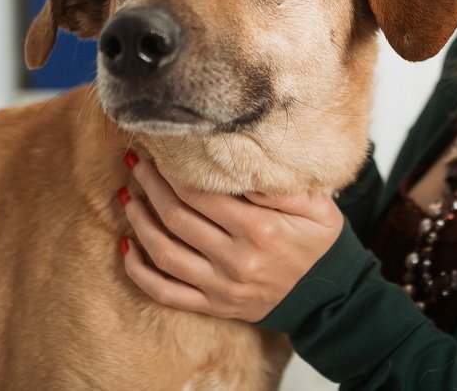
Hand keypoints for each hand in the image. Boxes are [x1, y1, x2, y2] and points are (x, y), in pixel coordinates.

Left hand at [117, 151, 344, 322]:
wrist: (329, 296)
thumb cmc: (320, 243)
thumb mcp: (317, 206)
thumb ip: (280, 187)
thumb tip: (241, 167)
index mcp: (260, 230)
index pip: (202, 195)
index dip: (173, 171)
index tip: (158, 151)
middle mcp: (236, 260)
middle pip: (176, 218)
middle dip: (150, 186)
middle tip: (135, 163)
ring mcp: (221, 287)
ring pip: (164, 253)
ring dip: (138, 223)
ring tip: (126, 198)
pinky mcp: (214, 305)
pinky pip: (165, 292)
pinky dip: (139, 272)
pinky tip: (126, 248)